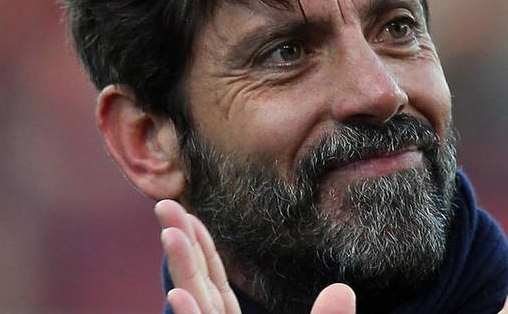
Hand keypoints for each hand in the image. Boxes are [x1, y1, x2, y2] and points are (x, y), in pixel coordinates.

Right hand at [154, 199, 355, 313]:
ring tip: (170, 233)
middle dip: (182, 245)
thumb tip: (343, 289)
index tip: (188, 215)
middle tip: (163, 204)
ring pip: (197, 305)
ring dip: (183, 269)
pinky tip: (179, 293)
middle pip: (198, 284)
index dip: (201, 249)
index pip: (215, 284)